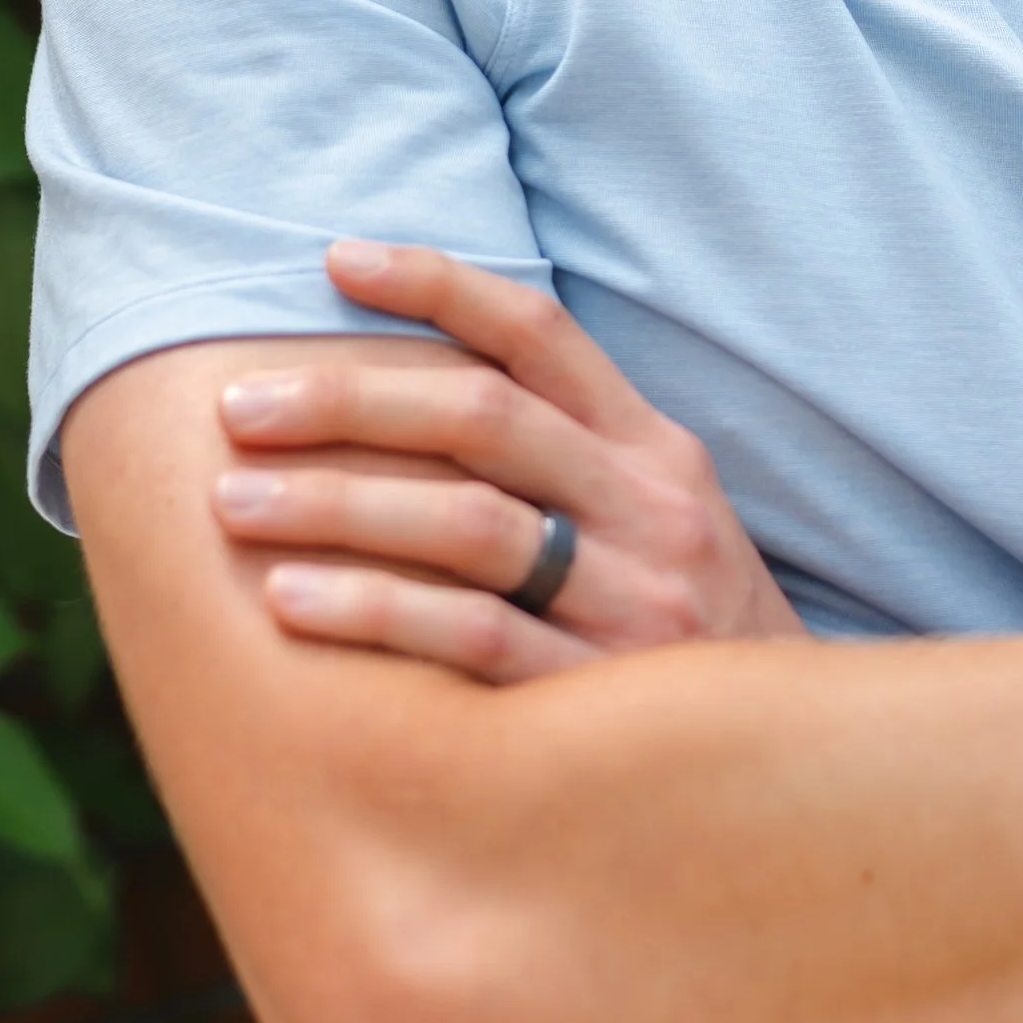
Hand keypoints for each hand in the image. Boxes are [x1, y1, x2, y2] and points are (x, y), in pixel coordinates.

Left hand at [212, 239, 805, 684]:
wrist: (790, 762)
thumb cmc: (680, 627)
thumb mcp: (654, 517)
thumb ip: (561, 454)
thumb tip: (403, 386)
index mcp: (652, 448)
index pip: (539, 334)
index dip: (437, 284)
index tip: (334, 260)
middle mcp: (649, 508)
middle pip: (481, 418)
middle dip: (346, 401)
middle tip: (236, 407)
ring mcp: (633, 599)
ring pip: (468, 525)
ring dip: (337, 505)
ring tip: (233, 502)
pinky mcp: (602, 693)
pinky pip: (473, 639)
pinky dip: (375, 612)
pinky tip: (289, 603)